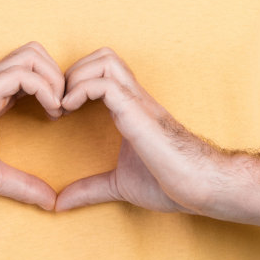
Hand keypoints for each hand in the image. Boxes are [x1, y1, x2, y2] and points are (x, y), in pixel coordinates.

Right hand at [0, 41, 64, 210]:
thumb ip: (23, 185)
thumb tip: (51, 202)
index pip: (33, 70)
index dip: (54, 86)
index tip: (61, 115)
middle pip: (35, 52)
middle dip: (59, 75)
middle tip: (64, 108)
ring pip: (32, 54)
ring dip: (55, 79)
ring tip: (58, 109)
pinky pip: (24, 74)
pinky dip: (45, 89)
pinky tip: (50, 114)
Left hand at [54, 47, 228, 214]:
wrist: (201, 186)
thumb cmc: (170, 183)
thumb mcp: (119, 184)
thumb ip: (90, 189)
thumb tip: (60, 204)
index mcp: (130, 109)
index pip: (102, 71)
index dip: (76, 82)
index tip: (59, 110)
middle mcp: (134, 98)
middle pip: (102, 56)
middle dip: (74, 72)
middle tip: (59, 102)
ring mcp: (137, 102)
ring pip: (104, 60)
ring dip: (76, 76)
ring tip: (63, 105)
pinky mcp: (137, 112)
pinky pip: (105, 84)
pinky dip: (81, 90)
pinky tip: (70, 110)